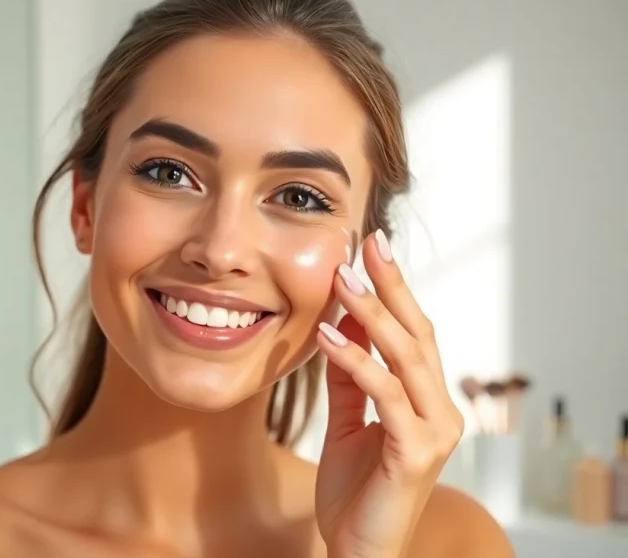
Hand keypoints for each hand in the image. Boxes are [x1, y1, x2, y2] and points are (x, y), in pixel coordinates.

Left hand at [314, 231, 462, 557]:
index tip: (371, 248)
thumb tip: (340, 326)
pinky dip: (358, 363)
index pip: (413, 333)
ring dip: (373, 315)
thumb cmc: (356, 489)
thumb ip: (349, 378)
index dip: (394, 289)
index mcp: (427, 400)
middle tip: (368, 243)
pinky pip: (386, 397)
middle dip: (392, 286)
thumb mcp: (348, 421)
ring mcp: (434, 432)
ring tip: (343, 280)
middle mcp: (440, 410)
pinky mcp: (416, 453)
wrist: (358, 548)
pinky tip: (329, 339)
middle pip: (418, 334)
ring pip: (407, 358)